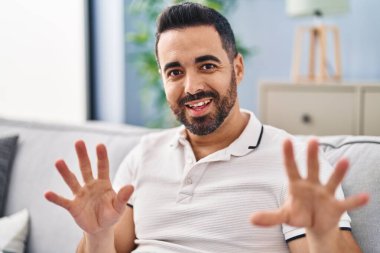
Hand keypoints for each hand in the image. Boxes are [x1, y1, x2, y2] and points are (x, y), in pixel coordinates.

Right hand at [45, 140, 132, 234]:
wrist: (101, 229)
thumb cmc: (111, 214)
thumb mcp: (119, 208)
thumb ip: (123, 198)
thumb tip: (131, 186)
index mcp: (104, 183)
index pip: (103, 167)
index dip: (101, 156)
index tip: (99, 145)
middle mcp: (91, 185)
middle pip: (85, 168)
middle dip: (83, 156)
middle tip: (79, 142)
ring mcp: (80, 195)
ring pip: (72, 181)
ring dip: (65, 172)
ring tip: (58, 161)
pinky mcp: (73, 206)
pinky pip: (63, 201)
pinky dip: (56, 198)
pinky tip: (47, 193)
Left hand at [251, 139, 368, 235]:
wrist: (315, 224)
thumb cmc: (298, 214)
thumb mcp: (284, 216)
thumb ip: (270, 217)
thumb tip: (251, 219)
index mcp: (296, 185)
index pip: (291, 168)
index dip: (288, 155)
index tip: (286, 140)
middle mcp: (312, 185)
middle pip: (312, 168)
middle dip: (312, 155)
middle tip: (313, 139)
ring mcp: (325, 193)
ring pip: (332, 180)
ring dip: (338, 172)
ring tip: (345, 161)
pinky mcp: (336, 205)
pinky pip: (347, 202)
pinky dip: (356, 201)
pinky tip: (365, 196)